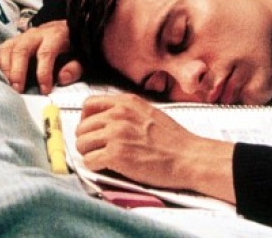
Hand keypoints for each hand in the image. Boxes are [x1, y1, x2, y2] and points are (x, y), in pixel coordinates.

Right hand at [0, 21, 83, 94]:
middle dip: (18, 71)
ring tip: (8, 86)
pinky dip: (0, 66)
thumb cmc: (72, 46)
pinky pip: (2, 51)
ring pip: (7, 48)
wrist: (64, 29)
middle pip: (21, 49)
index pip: (46, 52)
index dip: (44, 72)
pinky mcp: (13, 42)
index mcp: (55, 35)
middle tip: (17, 90)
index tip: (45, 90)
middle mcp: (35, 34)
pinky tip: (3, 79)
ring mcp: (22, 36)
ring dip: (5, 69)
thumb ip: (74, 67)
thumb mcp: (81, 56)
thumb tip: (62, 78)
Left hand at [76, 93, 235, 202]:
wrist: (189, 157)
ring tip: (100, 159)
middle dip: (86, 140)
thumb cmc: (174, 140)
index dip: (86, 120)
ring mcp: (116, 134)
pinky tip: (105, 168)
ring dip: (88, 154)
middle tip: (95, 149)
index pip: (89, 105)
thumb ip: (126, 112)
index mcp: (126, 102)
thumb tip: (105, 120)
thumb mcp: (148, 112)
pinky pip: (89, 161)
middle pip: (82, 127)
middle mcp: (118, 115)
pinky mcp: (116, 155)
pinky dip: (94, 167)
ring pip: (82, 144)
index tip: (91, 130)